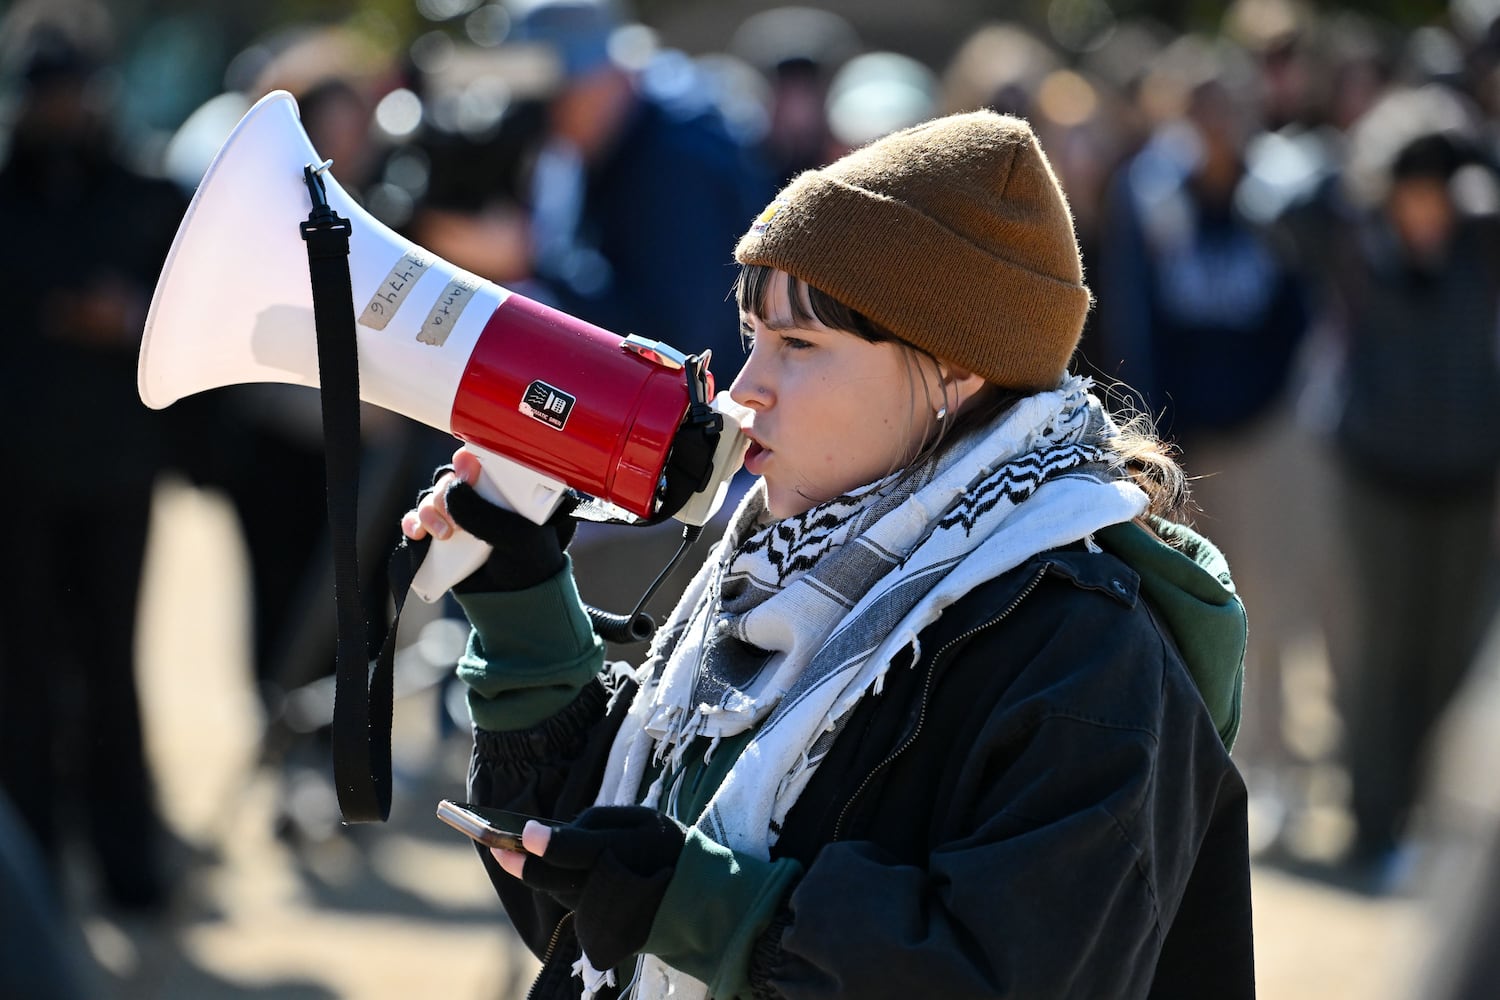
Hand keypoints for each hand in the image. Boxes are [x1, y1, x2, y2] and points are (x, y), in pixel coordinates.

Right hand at [401, 446, 576, 592]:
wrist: (514, 603)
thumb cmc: (529, 566)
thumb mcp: (518, 538)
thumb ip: (486, 513)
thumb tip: (451, 488)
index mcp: (508, 489)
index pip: (485, 462)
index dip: (470, 460)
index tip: (465, 465)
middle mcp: (481, 497)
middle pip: (452, 479)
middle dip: (446, 493)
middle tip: (454, 517)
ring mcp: (460, 516)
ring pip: (432, 498)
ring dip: (429, 510)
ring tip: (442, 534)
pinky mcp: (442, 535)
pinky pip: (417, 522)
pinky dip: (412, 525)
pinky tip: (417, 534)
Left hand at [496, 805, 686, 970]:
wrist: (696, 898)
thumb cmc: (666, 847)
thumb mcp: (643, 820)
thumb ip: (599, 821)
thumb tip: (556, 830)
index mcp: (623, 851)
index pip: (578, 850)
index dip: (550, 842)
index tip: (525, 831)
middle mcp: (610, 885)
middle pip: (556, 878)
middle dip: (524, 863)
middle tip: (497, 848)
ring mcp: (605, 910)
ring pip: (558, 891)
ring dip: (535, 873)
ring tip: (509, 852)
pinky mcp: (601, 926)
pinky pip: (569, 901)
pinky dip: (556, 884)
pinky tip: (542, 868)